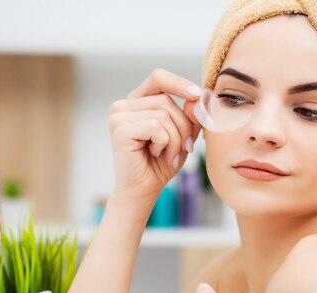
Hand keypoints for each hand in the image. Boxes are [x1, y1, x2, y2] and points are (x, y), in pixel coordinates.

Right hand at [107, 68, 202, 202]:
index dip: (180, 83)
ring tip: (169, 155)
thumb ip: (190, 115)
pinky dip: (164, 143)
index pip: (158, 78)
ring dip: (175, 139)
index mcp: (136, 102)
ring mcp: (118, 116)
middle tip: (185, 148)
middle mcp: (123, 106)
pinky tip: (156, 154)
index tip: (198, 95)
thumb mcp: (182, 135)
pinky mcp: (120, 129)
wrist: (142, 191)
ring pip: (163, 114)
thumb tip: (197, 97)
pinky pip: (156, 127)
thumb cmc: (159, 164)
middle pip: (166, 100)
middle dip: (184, 125)